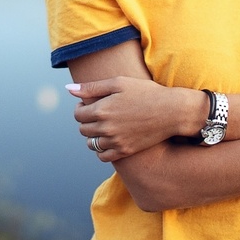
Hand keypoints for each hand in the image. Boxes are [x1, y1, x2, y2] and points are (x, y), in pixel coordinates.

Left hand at [69, 77, 196, 162]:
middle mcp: (106, 128)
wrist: (171, 111)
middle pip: (83, 129)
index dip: (81, 107)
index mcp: (102, 109)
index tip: (90, 103)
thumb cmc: (146, 92)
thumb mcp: (119, 83)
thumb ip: (92, 87)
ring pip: (91, 143)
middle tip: (99, 113)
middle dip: (87, 120)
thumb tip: (69, 90)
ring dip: (93, 135)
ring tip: (105, 126)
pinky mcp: (125, 151)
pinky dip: (101, 150)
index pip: (78, 114)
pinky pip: (102, 156)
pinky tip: (110, 139)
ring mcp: (115, 142)